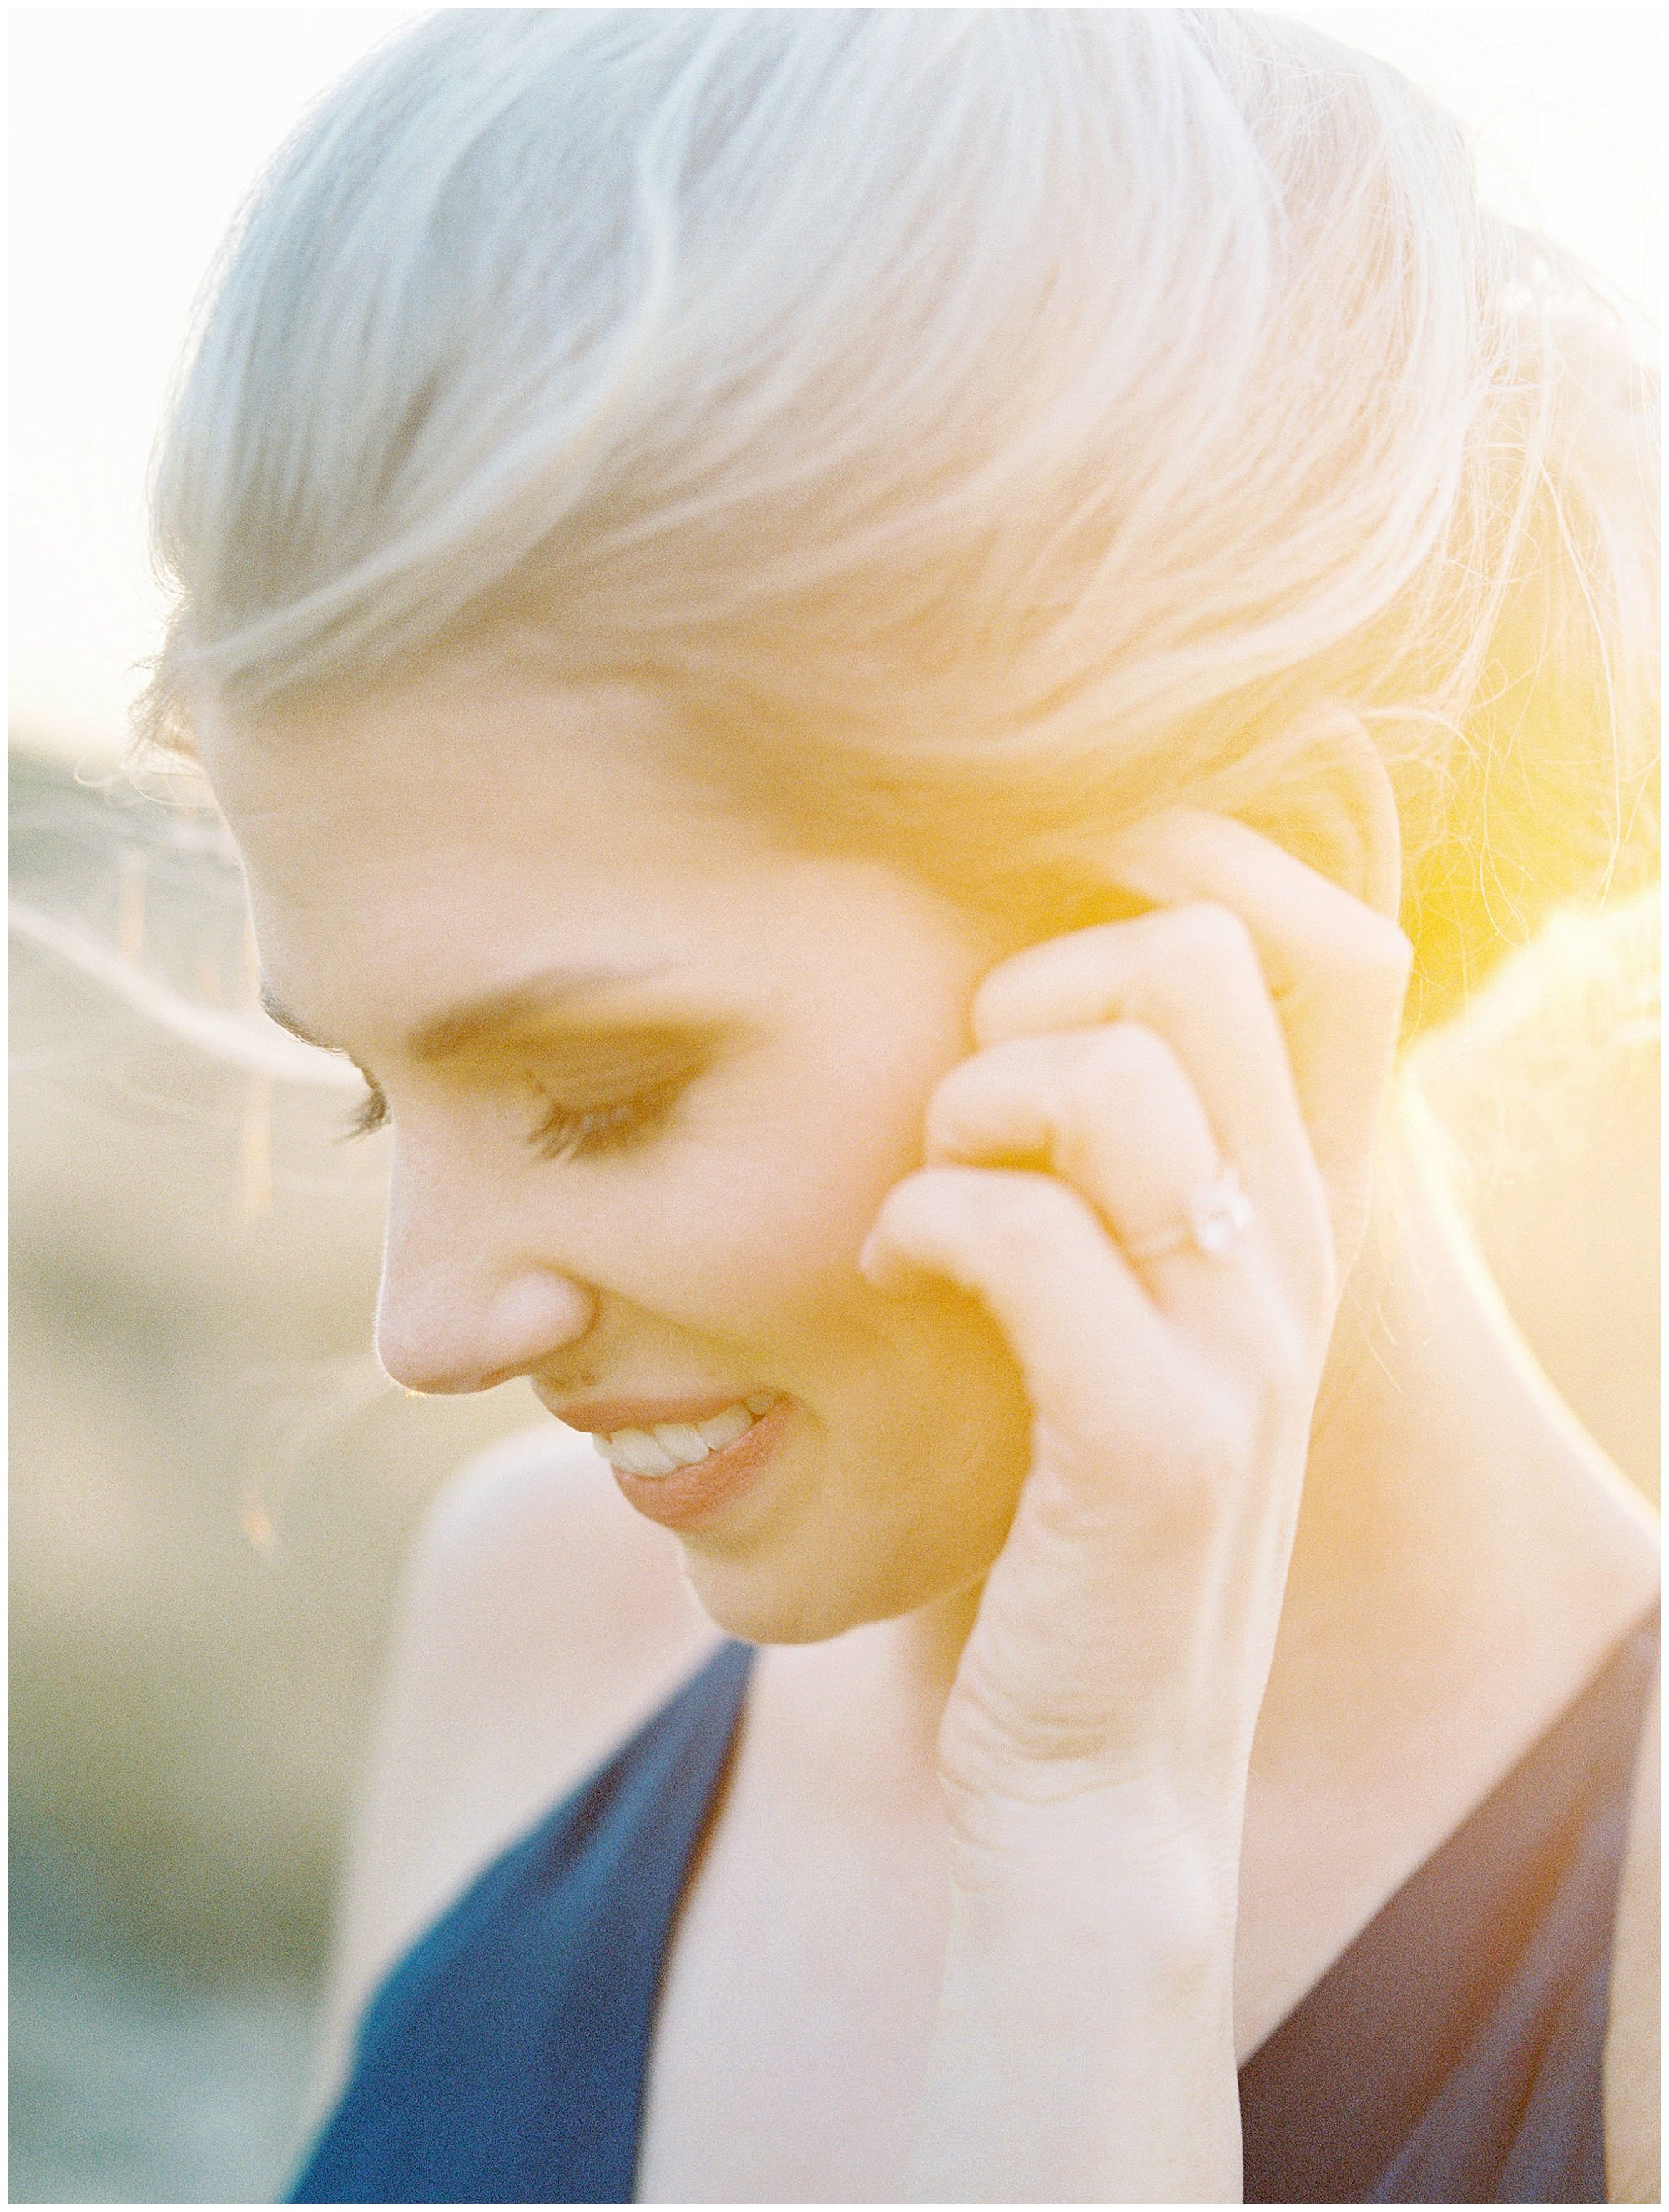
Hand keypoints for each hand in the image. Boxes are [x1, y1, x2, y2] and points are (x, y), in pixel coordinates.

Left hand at [861, 810, 1411, 1864]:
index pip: (1333, 941)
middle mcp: (1298, 1255)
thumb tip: (1035, 996)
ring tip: (923, 1189)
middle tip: (967, 1088)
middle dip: (1039, 976)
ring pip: (1115, 1082)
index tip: (1059, 867)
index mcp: (1298, 1208)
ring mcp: (1243, 1349)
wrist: (1103, 1775)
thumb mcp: (1126, 1322)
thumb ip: (1124, 1176)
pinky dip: (926, 1220)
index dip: (1201, 848)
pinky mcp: (1155, 1447)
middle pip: (1203, 958)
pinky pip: (1025, 1234)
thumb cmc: (1072, 1520)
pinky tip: (889, 1271)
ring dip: (969, 1101)